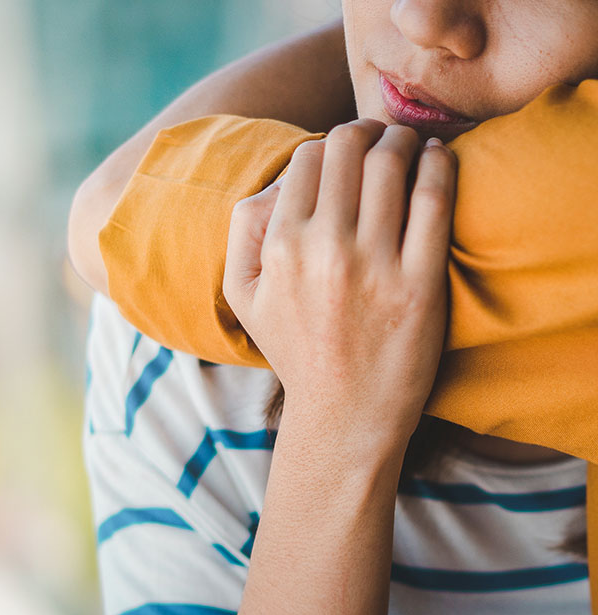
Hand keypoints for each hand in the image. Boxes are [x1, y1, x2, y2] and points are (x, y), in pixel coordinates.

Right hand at [222, 119, 456, 448]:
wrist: (344, 415)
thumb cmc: (296, 350)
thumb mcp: (243, 296)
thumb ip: (243, 230)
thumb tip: (280, 178)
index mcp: (279, 248)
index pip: (307, 157)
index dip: (328, 145)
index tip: (345, 154)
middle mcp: (323, 250)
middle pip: (349, 147)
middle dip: (366, 132)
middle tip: (381, 140)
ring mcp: (373, 267)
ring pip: (392, 162)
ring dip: (404, 140)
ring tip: (411, 147)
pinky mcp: (419, 284)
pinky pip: (434, 199)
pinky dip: (440, 164)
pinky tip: (439, 161)